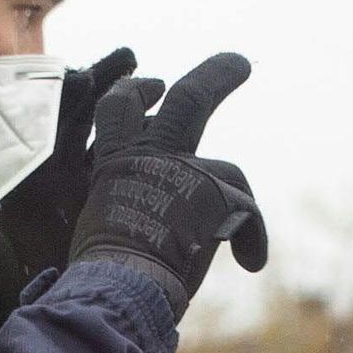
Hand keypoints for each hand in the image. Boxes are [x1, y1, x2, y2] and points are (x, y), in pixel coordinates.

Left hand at [0, 45, 137, 328]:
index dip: (59, 94)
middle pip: (84, 115)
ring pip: (116, 133)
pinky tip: (170, 131)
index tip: (78, 76)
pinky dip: (153, 144)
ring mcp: (90, 187)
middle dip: (106, 83)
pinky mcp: (117, 205)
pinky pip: (137, 166)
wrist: (30, 322)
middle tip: (129, 61)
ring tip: (154, 85)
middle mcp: (57, 174)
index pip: (42, 121)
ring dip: (135, 103)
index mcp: (24, 176)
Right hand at [67, 51, 267, 305]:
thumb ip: (124, 206)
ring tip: (248, 249)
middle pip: (189, 99)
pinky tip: (250, 262)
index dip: (135, 93)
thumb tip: (149, 221)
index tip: (152, 83)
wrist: (118, 290)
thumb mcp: (101, 226)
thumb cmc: (102, 274)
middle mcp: (150, 157)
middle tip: (239, 62)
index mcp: (114, 164)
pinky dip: (251, 239)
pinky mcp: (216, 196)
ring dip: (238, 199)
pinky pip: (247, 212)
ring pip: (228, 170)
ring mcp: (184, 172)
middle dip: (217, 76)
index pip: (119, 111)